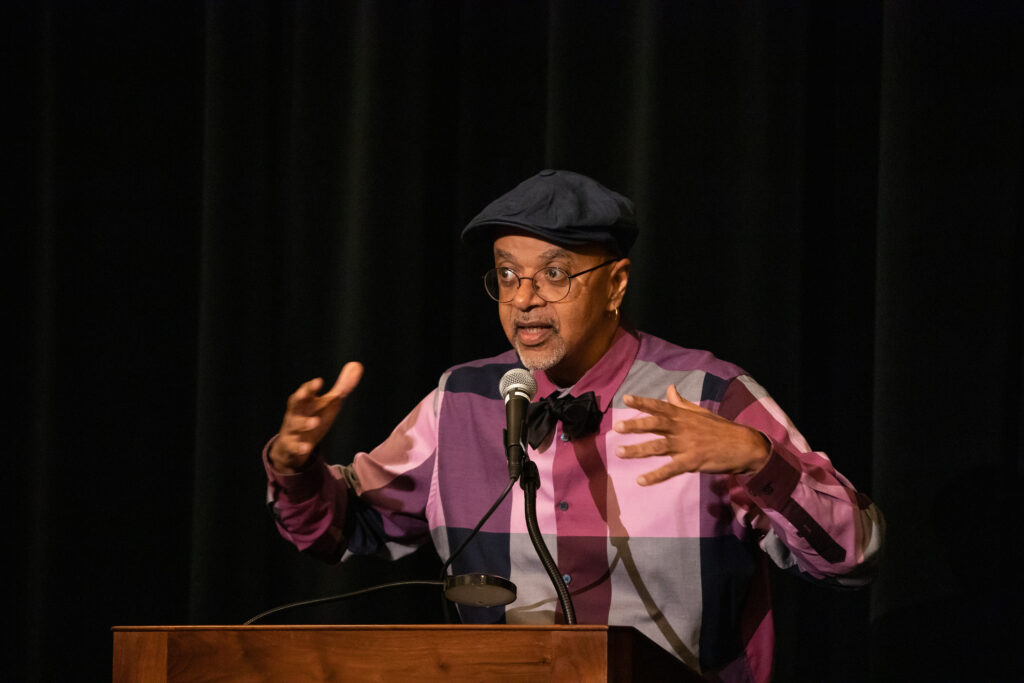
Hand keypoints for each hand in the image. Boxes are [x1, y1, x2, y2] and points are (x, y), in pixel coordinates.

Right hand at [269, 362, 363, 472]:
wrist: (291, 446)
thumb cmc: (313, 416)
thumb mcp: (329, 402)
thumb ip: (342, 386)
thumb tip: (357, 365)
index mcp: (305, 401)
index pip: (306, 390)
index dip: (311, 386)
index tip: (319, 381)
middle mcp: (296, 413)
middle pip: (295, 403)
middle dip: (299, 397)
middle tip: (304, 393)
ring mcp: (292, 429)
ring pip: (295, 424)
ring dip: (304, 423)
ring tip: (315, 422)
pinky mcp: (291, 446)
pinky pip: (294, 446)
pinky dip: (299, 447)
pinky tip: (307, 447)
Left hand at [613, 385, 768, 485]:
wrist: (744, 446)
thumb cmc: (720, 429)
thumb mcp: (700, 413)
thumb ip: (682, 403)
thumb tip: (670, 388)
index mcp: (683, 416)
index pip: (660, 406)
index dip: (643, 402)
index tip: (626, 398)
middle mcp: (682, 428)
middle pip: (655, 424)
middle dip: (636, 425)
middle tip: (617, 427)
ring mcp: (687, 445)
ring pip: (658, 446)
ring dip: (638, 450)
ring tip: (619, 453)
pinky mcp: (693, 462)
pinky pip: (671, 469)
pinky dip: (655, 476)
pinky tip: (641, 480)